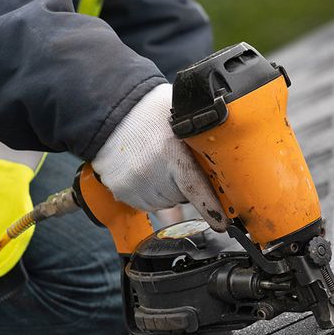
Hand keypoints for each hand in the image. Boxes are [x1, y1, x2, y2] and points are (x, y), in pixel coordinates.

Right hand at [92, 83, 227, 230]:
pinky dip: (149, 192)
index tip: (221, 223)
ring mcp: (133, 184)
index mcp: (169, 152)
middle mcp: (150, 172)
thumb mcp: (179, 117)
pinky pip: (145, 203)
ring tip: (156, 163)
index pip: (195, 188)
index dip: (210, 208)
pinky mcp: (121, 191)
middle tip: (175, 161)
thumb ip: (199, 138)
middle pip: (182, 197)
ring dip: (166, 190)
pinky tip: (144, 171)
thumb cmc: (148, 111)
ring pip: (164, 202)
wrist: (111, 113)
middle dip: (185, 185)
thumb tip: (222, 161)